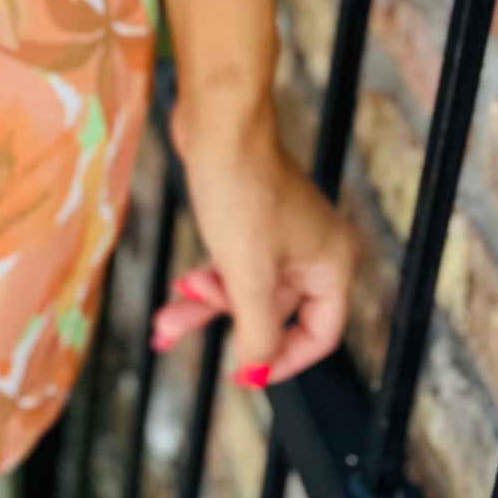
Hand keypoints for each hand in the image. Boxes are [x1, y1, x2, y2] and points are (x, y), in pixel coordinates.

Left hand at [150, 104, 357, 386]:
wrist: (217, 124)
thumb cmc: (242, 188)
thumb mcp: (248, 274)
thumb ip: (257, 331)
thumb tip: (256, 373)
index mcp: (332, 265)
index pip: (320, 335)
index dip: (282, 361)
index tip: (244, 374)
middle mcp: (313, 252)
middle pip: (273, 313)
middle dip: (224, 325)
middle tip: (176, 333)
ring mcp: (281, 235)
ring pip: (244, 290)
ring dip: (205, 304)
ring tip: (165, 318)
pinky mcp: (251, 220)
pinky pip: (231, 266)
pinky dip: (206, 280)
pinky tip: (179, 288)